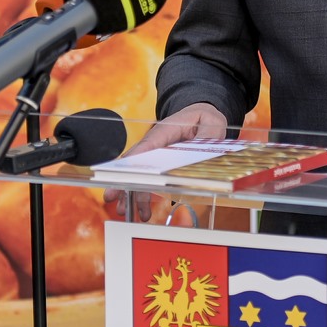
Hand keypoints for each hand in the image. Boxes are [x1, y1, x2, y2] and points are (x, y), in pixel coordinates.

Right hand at [104, 102, 226, 220]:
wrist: (201, 115)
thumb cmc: (204, 118)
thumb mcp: (211, 123)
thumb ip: (207, 137)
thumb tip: (205, 150)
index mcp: (165, 131)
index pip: (146, 146)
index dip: (134, 162)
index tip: (125, 177)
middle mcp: (155, 142)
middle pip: (135, 162)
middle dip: (124, 182)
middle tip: (116, 201)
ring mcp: (155, 152)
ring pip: (138, 171)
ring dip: (130, 190)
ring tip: (127, 210)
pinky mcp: (159, 162)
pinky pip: (147, 176)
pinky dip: (141, 190)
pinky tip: (140, 207)